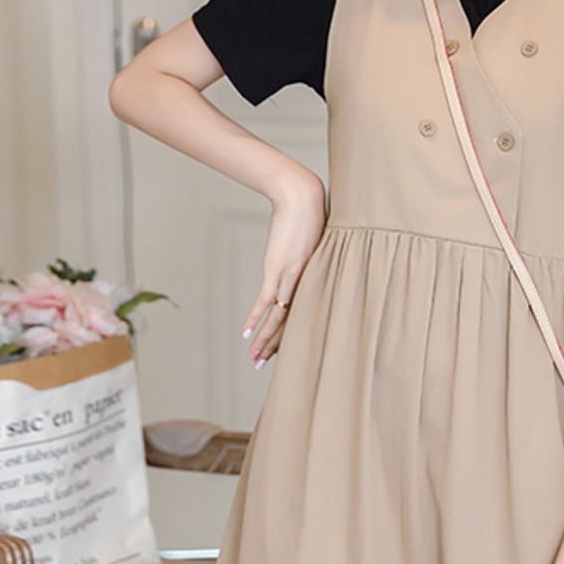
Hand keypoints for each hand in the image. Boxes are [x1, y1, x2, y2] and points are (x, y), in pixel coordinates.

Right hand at [243, 170, 326, 366]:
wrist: (303, 196)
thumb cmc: (311, 214)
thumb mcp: (314, 242)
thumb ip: (310, 257)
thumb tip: (304, 261)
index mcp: (315, 279)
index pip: (302, 316)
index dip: (289, 337)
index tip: (280, 353)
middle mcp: (305, 282)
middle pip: (289, 323)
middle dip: (274, 347)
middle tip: (262, 367)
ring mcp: (290, 277)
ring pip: (278, 317)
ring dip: (264, 340)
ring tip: (254, 359)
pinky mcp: (277, 267)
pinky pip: (265, 300)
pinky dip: (256, 318)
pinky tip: (247, 333)